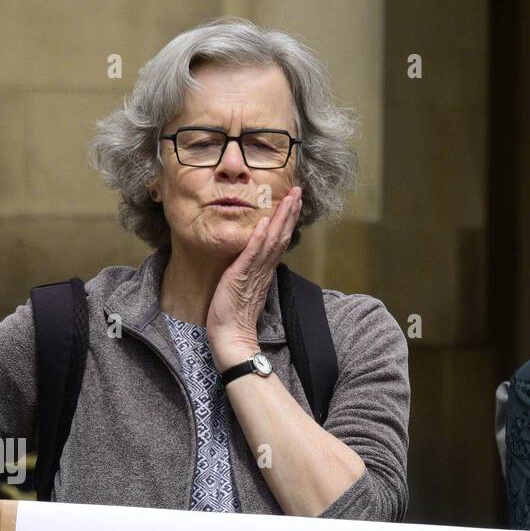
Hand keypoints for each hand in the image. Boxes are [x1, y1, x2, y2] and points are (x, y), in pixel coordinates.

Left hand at [206, 185, 302, 365]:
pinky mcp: (241, 277)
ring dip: (280, 219)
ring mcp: (254, 273)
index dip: (287, 220)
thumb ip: (252, 272)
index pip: (279, 241)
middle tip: (298, 191)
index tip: (293, 201)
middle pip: (281, 236)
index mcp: (264, 272)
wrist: (231, 339)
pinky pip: (252, 256)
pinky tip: (263, 223)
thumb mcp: (245, 289)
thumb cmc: (234, 318)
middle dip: (290, 212)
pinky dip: (258, 239)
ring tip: (289, 198)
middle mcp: (264, 270)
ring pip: (272, 241)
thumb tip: (255, 259)